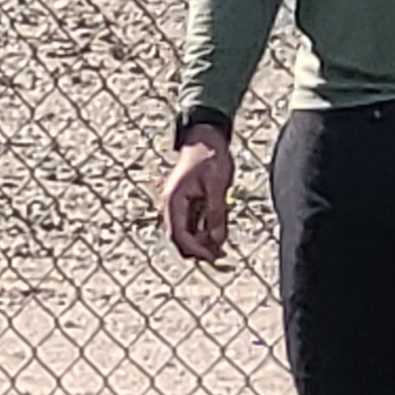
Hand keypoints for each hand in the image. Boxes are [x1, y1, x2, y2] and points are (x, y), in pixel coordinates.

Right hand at [164, 130, 232, 264]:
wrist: (207, 136)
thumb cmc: (210, 156)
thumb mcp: (216, 185)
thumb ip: (216, 212)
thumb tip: (217, 240)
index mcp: (174, 200)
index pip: (179, 234)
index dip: (195, 249)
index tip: (212, 257)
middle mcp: (173, 205)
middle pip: (180, 238)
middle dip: (198, 250)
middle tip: (219, 258)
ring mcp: (180, 204)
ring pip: (187, 233)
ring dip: (202, 243)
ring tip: (221, 250)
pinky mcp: (189, 202)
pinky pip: (194, 224)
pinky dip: (205, 232)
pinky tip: (219, 236)